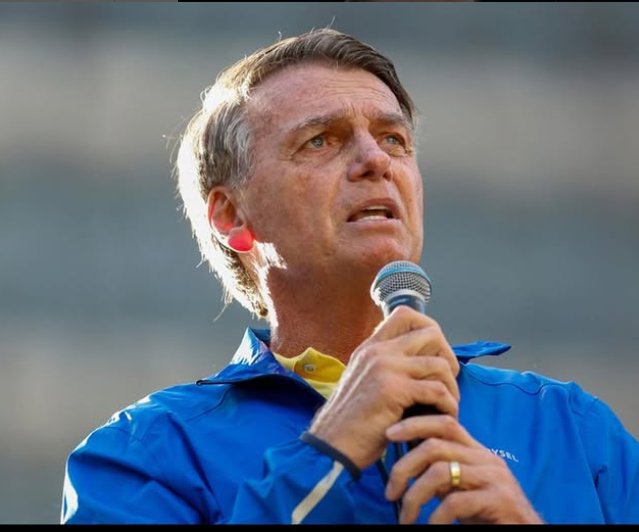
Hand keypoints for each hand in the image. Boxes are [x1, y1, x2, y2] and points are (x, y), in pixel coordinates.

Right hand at [307, 306, 459, 469]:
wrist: (332, 445)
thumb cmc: (351, 422)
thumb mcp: (363, 382)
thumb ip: (385, 367)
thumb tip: (420, 363)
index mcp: (370, 347)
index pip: (405, 314)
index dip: (428, 327)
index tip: (435, 353)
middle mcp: (378, 351)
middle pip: (430, 332)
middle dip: (448, 355)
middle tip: (447, 380)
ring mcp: (386, 367)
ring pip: (439, 364)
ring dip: (451, 387)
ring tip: (448, 405)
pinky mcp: (394, 390)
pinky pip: (437, 391)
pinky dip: (448, 406)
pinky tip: (445, 416)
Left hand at [384, 415, 543, 523]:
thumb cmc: (488, 515)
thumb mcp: (462, 489)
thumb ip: (442, 475)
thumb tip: (408, 466)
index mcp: (477, 451)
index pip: (445, 422)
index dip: (415, 424)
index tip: (389, 434)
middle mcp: (487, 459)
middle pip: (436, 445)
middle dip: (405, 466)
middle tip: (390, 492)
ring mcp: (495, 478)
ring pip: (440, 472)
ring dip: (415, 497)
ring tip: (406, 517)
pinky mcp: (500, 500)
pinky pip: (455, 502)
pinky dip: (435, 517)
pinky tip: (429, 527)